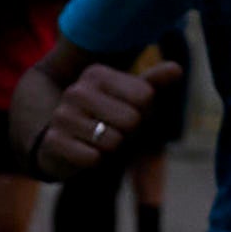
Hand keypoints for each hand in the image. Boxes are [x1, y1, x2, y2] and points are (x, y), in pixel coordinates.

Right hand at [27, 55, 182, 178]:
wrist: (59, 146)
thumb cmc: (102, 120)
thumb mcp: (128, 100)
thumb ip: (152, 84)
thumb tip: (177, 69)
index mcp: (97, 74)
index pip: (145, 96)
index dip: (145, 113)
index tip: (127, 114)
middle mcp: (77, 91)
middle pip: (132, 119)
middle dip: (128, 133)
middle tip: (112, 132)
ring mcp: (62, 116)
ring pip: (113, 141)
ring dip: (111, 149)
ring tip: (97, 142)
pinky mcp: (54, 142)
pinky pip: (93, 158)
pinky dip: (94, 162)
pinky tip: (84, 152)